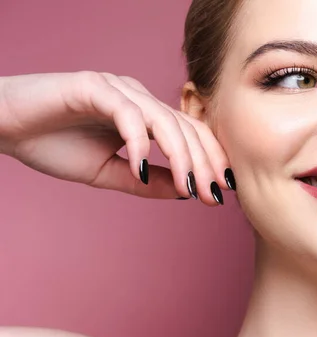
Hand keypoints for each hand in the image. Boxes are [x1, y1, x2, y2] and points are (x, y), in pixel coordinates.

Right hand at [0, 72, 231, 202]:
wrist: (4, 126)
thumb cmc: (53, 145)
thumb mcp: (108, 173)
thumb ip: (146, 182)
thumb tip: (185, 192)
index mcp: (146, 116)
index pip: (190, 136)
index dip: (210, 162)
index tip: (221, 193)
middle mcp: (138, 98)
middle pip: (186, 128)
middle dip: (204, 164)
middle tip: (213, 196)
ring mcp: (118, 89)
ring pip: (164, 120)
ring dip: (181, 156)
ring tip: (190, 188)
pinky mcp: (94, 86)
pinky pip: (127, 113)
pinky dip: (139, 142)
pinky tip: (142, 168)